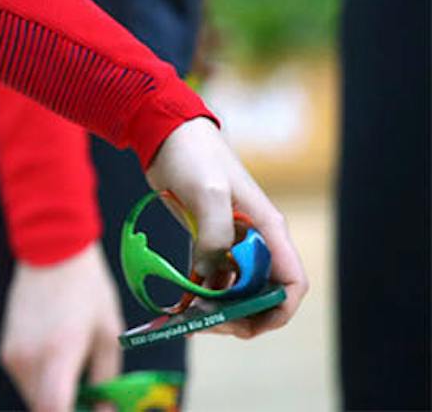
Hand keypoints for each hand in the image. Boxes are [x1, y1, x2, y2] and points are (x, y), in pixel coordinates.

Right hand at [0, 243, 122, 411]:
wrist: (51, 251)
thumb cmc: (86, 289)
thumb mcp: (108, 335)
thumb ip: (107, 379)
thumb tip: (105, 409)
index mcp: (58, 353)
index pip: (53, 409)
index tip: (89, 410)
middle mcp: (29, 357)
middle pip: (43, 409)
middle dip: (67, 409)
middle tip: (90, 401)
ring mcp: (13, 353)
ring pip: (33, 397)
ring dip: (54, 399)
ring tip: (78, 381)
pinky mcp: (6, 349)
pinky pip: (25, 381)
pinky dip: (42, 384)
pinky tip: (60, 366)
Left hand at [142, 117, 305, 338]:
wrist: (165, 130)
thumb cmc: (193, 155)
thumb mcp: (207, 193)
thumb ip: (214, 235)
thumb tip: (212, 276)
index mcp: (268, 229)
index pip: (290, 282)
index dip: (278, 310)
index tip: (250, 325)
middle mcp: (255, 239)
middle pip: (262, 293)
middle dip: (243, 315)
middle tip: (210, 325)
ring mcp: (231, 240)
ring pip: (235, 289)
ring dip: (219, 308)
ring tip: (191, 319)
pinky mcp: (207, 239)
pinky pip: (211, 276)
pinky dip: (200, 294)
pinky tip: (181, 307)